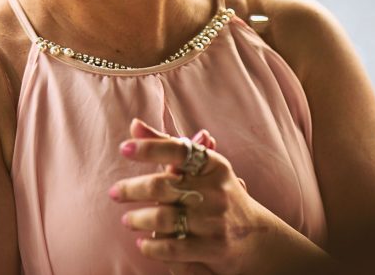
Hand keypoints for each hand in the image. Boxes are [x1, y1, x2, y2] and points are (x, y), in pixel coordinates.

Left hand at [109, 118, 268, 274]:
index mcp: (213, 166)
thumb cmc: (219, 196)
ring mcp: (215, 221)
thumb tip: (134, 124)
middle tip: (114, 193)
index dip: (150, 148)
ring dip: (138, 219)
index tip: (124, 147)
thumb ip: (167, 146)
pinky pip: (174, 248)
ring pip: (164, 218)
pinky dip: (153, 246)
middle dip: (132, 189)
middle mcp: (216, 191)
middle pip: (163, 186)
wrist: (259, 239)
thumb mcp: (202, 168)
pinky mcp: (214, 249)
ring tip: (127, 220)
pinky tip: (143, 244)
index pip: (179, 151)